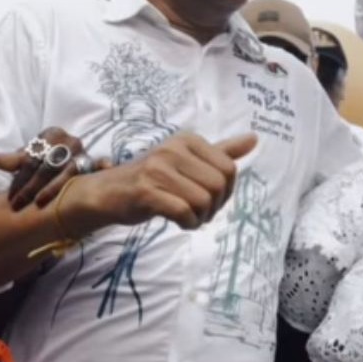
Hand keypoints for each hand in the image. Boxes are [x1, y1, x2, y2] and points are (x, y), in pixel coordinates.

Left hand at [0, 127, 106, 210]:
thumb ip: (13, 160)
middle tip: (17, 204)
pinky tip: (105, 168)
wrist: (72, 156)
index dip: (19, 177)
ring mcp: (84, 153)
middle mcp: (70, 141)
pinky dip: (103, 164)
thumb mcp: (31, 157)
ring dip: (53, 188)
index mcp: (53, 134)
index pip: (33, 157)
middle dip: (31, 187)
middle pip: (48, 165)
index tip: (10, 196)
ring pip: (67, 171)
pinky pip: (99, 164)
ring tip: (39, 203)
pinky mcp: (95, 163)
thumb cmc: (47, 158)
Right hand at [71, 132, 257, 230]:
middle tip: (199, 212)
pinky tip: (179, 222)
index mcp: (188, 140)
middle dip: (214, 207)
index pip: (230, 169)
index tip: (210, 199)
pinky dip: (187, 223)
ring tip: (188, 217)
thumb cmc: (151, 178)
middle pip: (219, 186)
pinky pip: (184, 212)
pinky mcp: (147, 190)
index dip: (226, 192)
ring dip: (200, 217)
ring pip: (203, 201)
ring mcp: (159, 169)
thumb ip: (221, 152)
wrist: (107, 192)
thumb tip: (255, 138)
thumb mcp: (187, 160)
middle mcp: (174, 149)